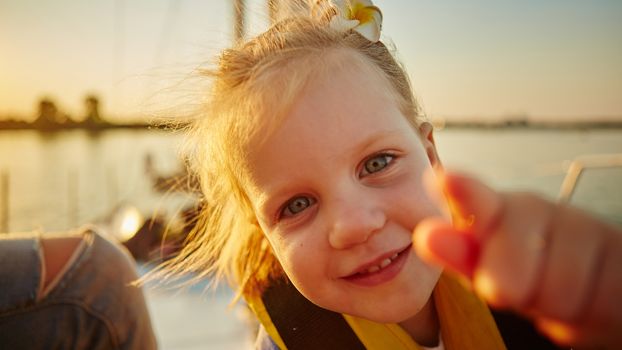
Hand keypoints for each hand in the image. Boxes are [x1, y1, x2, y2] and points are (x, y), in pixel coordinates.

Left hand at [413, 171, 621, 347]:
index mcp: (500, 211)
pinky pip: (596, 298)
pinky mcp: (619, 249)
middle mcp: (541, 210)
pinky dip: (586, 311)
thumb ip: (463, 256)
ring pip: (555, 289)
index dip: (464, 193)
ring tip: (557, 292)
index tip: (444, 180)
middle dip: (509, 287)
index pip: (479, 200)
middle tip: (515, 287)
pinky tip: (587, 293)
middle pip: (510, 264)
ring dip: (552, 303)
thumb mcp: (493, 270)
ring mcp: (584, 228)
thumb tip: (428, 234)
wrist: (601, 288)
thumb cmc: (536, 276)